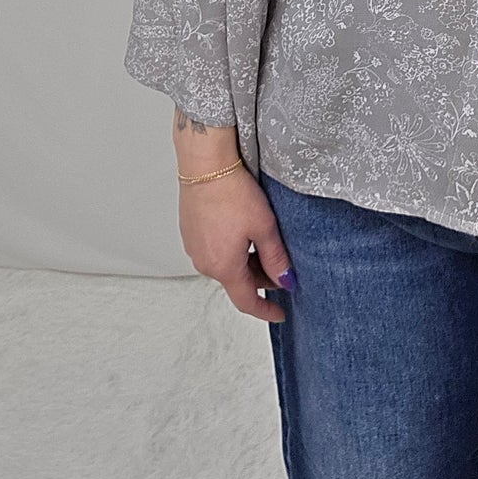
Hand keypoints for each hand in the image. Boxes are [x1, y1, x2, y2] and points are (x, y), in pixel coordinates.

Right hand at [178, 166, 295, 322]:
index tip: (280, 313)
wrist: (205, 165)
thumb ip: (276, 259)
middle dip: (260, 279)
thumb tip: (286, 281)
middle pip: (237, 282)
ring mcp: (194, 248)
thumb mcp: (264, 227)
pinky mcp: (190, 233)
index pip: (247, 301)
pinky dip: (231, 250)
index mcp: (224, 267)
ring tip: (263, 241)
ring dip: (245, 262)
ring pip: (226, 266)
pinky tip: (242, 230)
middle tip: (281, 265)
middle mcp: (205, 263)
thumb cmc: (232, 192)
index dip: (266, 311)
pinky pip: (214, 251)